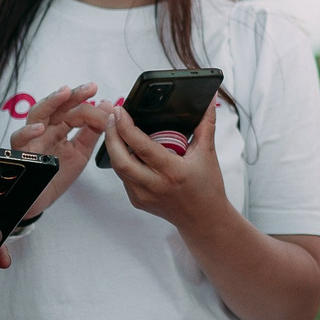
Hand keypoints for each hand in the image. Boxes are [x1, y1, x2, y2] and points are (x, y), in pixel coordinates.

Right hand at [7, 83, 107, 220]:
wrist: (40, 200)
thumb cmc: (56, 175)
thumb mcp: (81, 152)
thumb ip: (92, 131)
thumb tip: (107, 107)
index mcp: (60, 128)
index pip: (75, 110)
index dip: (91, 107)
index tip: (108, 106)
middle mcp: (45, 130)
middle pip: (57, 106)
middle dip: (73, 95)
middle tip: (90, 88)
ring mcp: (32, 139)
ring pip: (36, 114)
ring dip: (50, 102)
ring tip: (64, 93)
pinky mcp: (21, 153)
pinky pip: (19, 139)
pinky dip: (28, 132)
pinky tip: (40, 128)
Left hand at [103, 100, 229, 232]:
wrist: (204, 219)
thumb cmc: (208, 187)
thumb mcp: (208, 154)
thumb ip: (206, 124)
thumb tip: (210, 99)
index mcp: (173, 172)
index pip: (142, 147)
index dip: (127, 127)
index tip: (120, 110)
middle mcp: (155, 186)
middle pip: (120, 159)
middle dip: (110, 135)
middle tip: (109, 115)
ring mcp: (143, 196)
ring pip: (118, 168)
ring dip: (113, 146)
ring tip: (113, 127)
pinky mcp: (137, 201)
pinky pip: (123, 177)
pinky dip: (121, 160)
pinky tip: (123, 147)